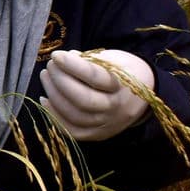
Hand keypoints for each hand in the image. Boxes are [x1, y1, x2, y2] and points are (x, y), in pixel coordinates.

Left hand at [39, 49, 154, 141]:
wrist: (144, 94)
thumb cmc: (125, 71)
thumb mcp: (114, 58)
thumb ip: (89, 60)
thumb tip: (62, 61)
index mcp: (124, 85)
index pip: (95, 77)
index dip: (73, 66)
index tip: (56, 55)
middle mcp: (116, 108)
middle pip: (83, 99)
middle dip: (60, 81)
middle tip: (50, 66)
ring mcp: (107, 124)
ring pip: (75, 116)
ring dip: (54, 96)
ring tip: (46, 77)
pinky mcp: (98, 134)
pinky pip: (72, 131)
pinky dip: (55, 116)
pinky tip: (45, 100)